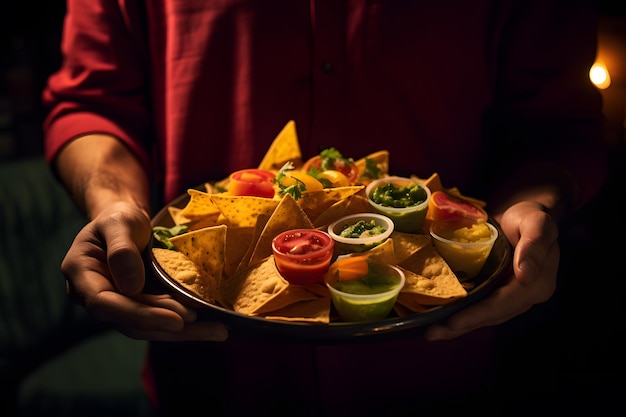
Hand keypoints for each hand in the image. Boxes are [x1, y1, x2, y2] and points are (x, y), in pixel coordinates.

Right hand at [62, 201, 227, 341]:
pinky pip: (157, 320)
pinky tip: (209, 325)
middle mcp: (93, 296)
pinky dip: (184, 325)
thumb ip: (122, 249)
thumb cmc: (119, 217)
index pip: (105, 304)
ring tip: (217, 330)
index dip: (141, 314)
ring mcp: (116, 305)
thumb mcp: (120, 222)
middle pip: (129, 321)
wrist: (125, 221)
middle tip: (206, 322)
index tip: (176, 319)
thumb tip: (132, 286)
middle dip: (168, 325)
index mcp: (81, 274)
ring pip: (146, 327)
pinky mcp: (136, 307)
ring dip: (182, 332)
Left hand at [424, 201, 558, 340]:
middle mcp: (525, 296)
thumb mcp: (536, 222)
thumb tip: (525, 275)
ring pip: (483, 316)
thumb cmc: (529, 215)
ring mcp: (511, 297)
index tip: (454, 321)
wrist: (523, 214)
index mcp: (538, 283)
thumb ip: (534, 244)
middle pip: (491, 315)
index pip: (504, 303)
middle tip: (432, 333)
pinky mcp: (497, 293)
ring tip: (431, 332)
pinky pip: (478, 307)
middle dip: (462, 326)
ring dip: (457, 327)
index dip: (478, 314)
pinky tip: (439, 320)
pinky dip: (459, 315)